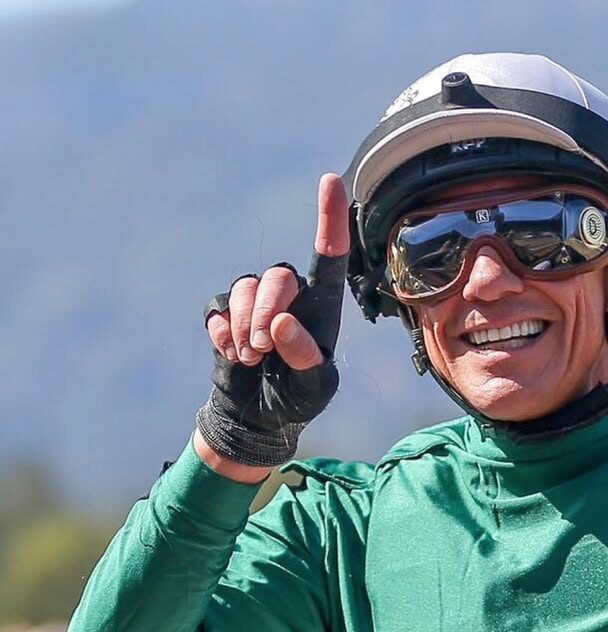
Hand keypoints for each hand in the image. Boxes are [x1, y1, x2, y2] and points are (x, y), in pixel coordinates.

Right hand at [196, 173, 350, 468]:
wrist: (257, 417)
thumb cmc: (298, 398)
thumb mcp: (314, 389)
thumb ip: (306, 358)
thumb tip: (283, 322)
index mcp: (323, 306)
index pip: (329, 255)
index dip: (330, 217)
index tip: (332, 181)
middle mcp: (291, 295)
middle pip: (278, 276)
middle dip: (268, 310)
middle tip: (265, 348)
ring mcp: (256, 301)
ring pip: (245, 289)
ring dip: (245, 327)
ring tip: (252, 358)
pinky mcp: (227, 313)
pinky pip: (218, 309)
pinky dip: (224, 335)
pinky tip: (234, 355)